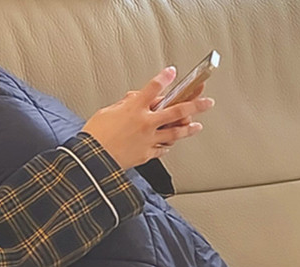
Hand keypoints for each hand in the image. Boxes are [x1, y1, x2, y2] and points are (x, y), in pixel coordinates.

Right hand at [81, 67, 214, 169]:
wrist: (93, 160)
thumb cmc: (94, 137)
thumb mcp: (106, 113)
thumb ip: (122, 105)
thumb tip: (132, 100)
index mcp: (134, 108)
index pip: (154, 87)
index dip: (165, 78)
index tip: (173, 72)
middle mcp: (145, 122)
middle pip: (176, 110)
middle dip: (194, 104)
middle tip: (206, 100)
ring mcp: (148, 139)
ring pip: (175, 132)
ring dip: (189, 128)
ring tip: (197, 126)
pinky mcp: (146, 154)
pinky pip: (162, 149)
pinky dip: (168, 145)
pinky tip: (171, 144)